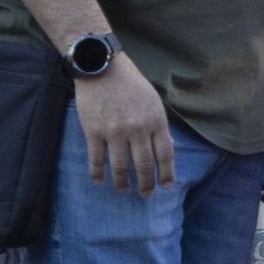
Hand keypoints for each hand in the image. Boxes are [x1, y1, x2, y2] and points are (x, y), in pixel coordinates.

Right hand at [74, 52, 173, 193]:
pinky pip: (96, 158)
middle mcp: (137, 129)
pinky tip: (99, 181)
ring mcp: (114, 131)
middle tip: (146, 195)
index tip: (166, 186)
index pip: (165, 155)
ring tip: (123, 191)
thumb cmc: (132, 85)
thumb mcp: (154, 103)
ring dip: (122, 182)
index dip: (166, 173)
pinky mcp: (93, 131)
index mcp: (156, 122)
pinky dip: (97, 172)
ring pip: (120, 166)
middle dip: (146, 183)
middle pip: (144, 164)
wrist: (102, 69)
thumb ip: (161, 126)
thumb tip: (170, 147)